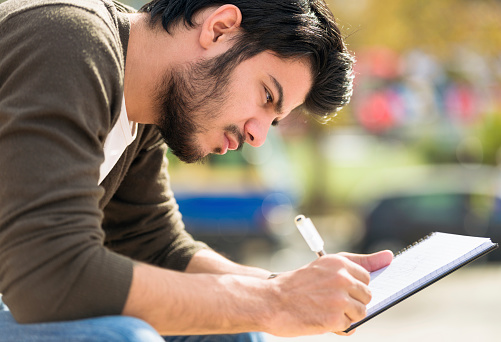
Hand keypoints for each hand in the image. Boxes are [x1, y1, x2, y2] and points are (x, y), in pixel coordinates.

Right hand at [265, 250, 392, 336]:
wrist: (271, 300)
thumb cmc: (297, 284)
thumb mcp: (325, 266)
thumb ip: (358, 262)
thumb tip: (390, 256)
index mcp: (339, 262)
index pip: (366, 276)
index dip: (353, 286)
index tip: (341, 290)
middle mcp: (342, 278)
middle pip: (367, 295)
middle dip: (352, 301)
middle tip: (328, 301)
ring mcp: (339, 298)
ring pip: (361, 312)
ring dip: (346, 315)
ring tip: (324, 309)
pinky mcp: (336, 318)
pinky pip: (350, 325)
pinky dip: (337, 326)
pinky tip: (320, 318)